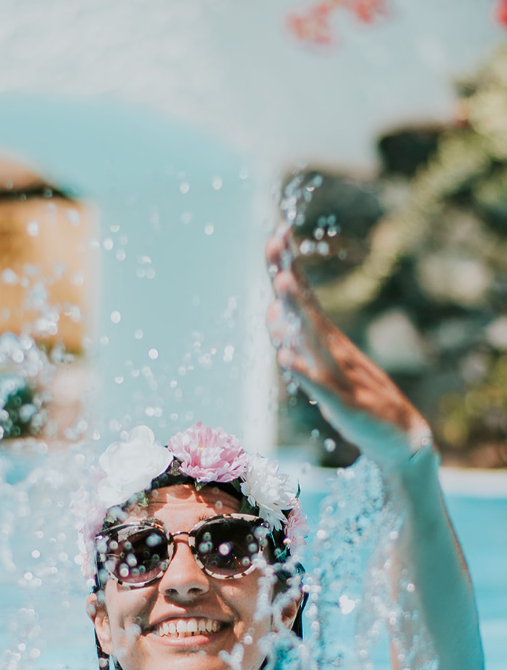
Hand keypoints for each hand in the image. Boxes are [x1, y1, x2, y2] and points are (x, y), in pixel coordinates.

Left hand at [266, 225, 431, 473]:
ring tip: (283, 285)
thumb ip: (297, 337)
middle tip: (276, 242)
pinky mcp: (343, 406)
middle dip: (290, 276)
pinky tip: (287, 360)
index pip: (304, 298)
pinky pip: (321, 387)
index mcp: (326, 340)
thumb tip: (272, 310)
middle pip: (306, 309)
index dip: (289, 267)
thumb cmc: (356, 399)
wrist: (398, 437)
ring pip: (314, 340)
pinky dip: (305, 373)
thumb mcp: (322, 364)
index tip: (277, 233)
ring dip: (298, 313)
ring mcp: (339, 376)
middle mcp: (332, 351)